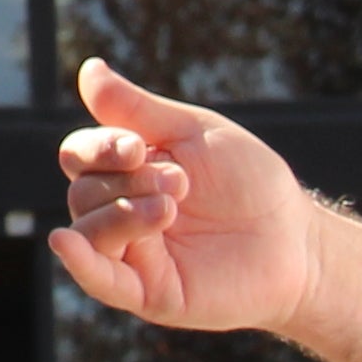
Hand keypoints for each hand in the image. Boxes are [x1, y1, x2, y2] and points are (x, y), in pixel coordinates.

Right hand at [54, 59, 323, 332]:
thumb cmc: (250, 182)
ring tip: (171, 209)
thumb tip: (89, 68)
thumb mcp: (193, 133)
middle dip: (128, 181)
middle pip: (82, 191)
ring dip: (123, 213)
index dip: (98, 148)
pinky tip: (65, 242)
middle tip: (182, 184)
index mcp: (127, 173)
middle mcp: (121, 212)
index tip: (138, 147)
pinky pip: (99, 280)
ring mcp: (133, 255)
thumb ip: (137, 108)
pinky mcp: (148, 293)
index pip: (79, 155)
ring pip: (88, 231)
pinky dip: (78, 261)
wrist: (296, 238)